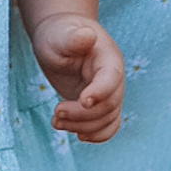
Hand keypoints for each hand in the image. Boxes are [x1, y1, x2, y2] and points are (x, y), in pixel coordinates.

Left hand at [30, 14, 122, 142]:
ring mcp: (109, 94)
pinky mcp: (101, 106)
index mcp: (109, 58)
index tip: (82, 101)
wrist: (61, 39)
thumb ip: (74, 38)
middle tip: (56, 113)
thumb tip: (87, 36)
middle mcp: (114, 79)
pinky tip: (76, 134)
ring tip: (56, 121)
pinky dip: (96, 135)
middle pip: (109, 105)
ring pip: (107, 120)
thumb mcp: (61, 35)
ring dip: (83, 127)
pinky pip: (108, 127)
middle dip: (82, 114)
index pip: (111, 78)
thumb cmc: (60, 35)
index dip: (100, 92)